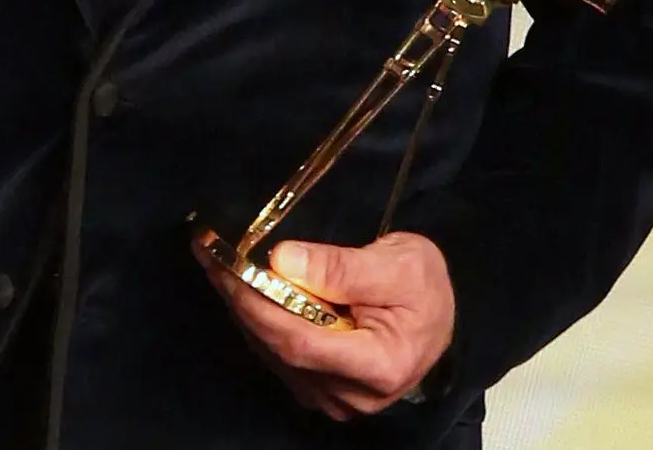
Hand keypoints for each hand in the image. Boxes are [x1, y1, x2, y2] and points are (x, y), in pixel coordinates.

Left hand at [196, 230, 455, 419]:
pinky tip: (241, 290)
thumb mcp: (399, 262)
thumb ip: (341, 267)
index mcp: (379, 365)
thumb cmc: (425, 287)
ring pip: (274, 355)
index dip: (260, 305)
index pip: (301, 341)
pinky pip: (280, 358)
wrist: (443, 317)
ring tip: (216, 264)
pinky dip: (257, 322)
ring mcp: (336, 399)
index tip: (230, 267)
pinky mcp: (323, 392)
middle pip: (281, 350)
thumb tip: (281, 261)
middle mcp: (353, 395)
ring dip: (242, 309)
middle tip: (209, 255)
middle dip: (240, 300)